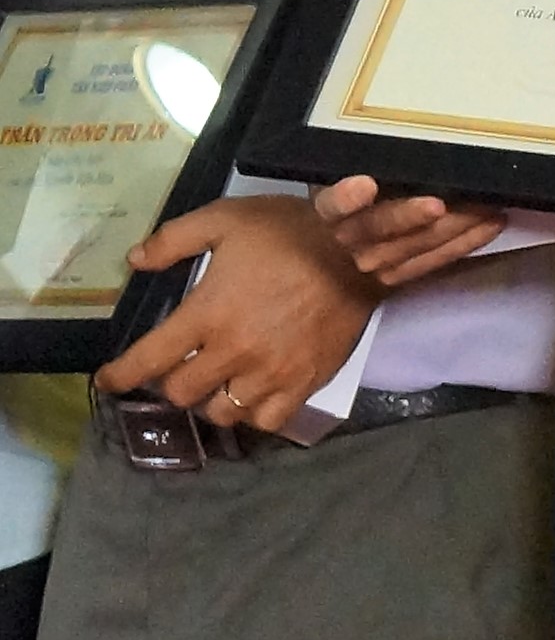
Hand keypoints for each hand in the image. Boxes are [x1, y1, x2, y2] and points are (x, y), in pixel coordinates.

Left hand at [103, 196, 379, 436]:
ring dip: (210, 400)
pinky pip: (267, 420)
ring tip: (215, 383)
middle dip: (170, 382)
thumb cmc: (289, 232)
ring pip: (221, 412)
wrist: (360, 249)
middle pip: (180, 393)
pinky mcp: (305, 382)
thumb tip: (134, 262)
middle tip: (177, 368)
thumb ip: (172, 239)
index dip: (120, 376)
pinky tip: (252, 395)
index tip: (110, 379)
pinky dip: (253, 413)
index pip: (147, 360)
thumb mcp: (225, 219)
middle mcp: (234, 351)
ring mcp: (271, 372)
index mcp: (207, 313)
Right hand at [310, 175, 511, 288]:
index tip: (366, 184)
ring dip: (453, 228)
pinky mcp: (397, 277)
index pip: (332, 205)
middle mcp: (347, 238)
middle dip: (410, 216)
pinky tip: (490, 225)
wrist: (339, 249)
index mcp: (329, 208)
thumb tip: (408, 134)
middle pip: (378, 228)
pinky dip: (464, 243)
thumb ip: (371, 165)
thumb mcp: (347, 176)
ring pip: (412, 247)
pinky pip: (432, 262)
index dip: (346, 198)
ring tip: (486, 208)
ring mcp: (372, 262)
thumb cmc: (353, 200)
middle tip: (439, 204)